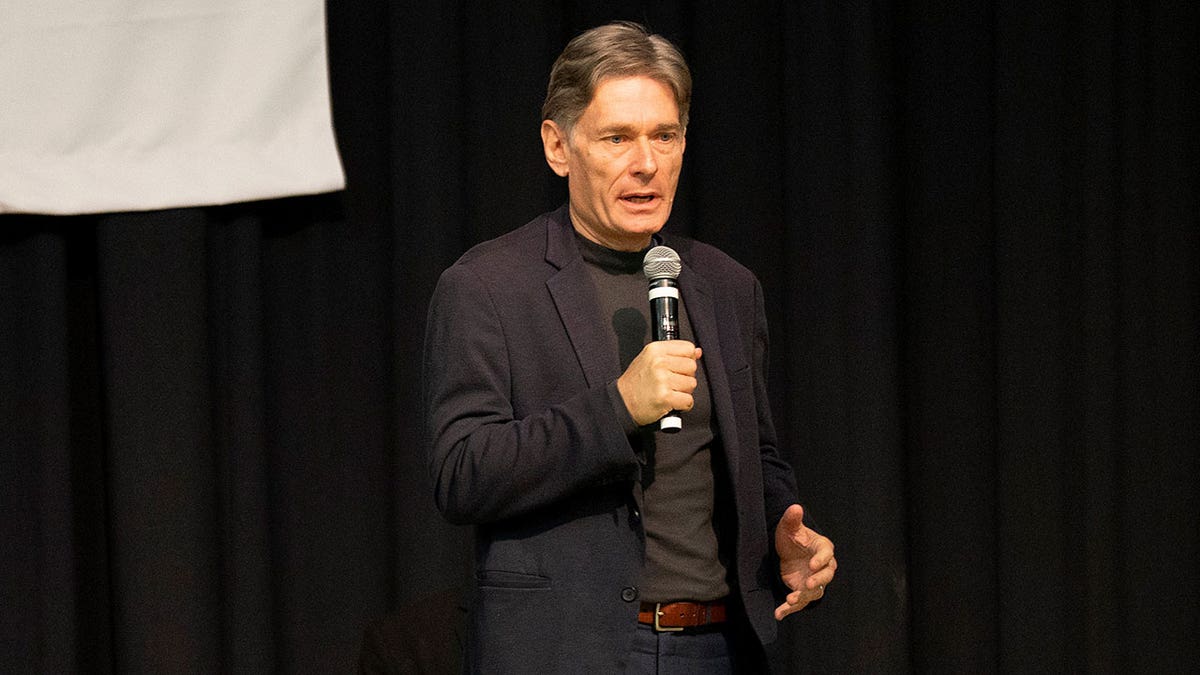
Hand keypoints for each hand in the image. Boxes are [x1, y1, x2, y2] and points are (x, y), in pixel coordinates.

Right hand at [616, 340, 701, 425]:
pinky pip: (688, 400)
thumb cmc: (636, 382)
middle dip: (686, 377)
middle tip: (672, 382)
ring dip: (684, 392)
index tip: (678, 367)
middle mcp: (659, 362)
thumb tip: (698, 352)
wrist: (622, 402)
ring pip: (691, 384)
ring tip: (669, 392)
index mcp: (656, 350)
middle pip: (692, 367)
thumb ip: (673, 353)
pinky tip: (672, 402)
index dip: (687, 359)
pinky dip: (683, 405)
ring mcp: (662, 380)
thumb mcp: (650, 359)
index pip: (688, 348)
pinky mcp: (665, 397)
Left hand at [774, 504, 835, 619]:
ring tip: (790, 600)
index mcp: (823, 549)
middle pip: (826, 576)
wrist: (787, 551)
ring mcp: (814, 581)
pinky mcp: (803, 591)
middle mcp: (823, 567)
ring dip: (803, 597)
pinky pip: (800, 602)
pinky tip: (779, 613)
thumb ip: (792, 519)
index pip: (826, 555)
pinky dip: (790, 608)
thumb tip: (795, 507)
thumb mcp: (789, 527)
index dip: (821, 560)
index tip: (813, 564)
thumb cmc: (793, 537)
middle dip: (817, 581)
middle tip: (807, 585)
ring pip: (814, 592)